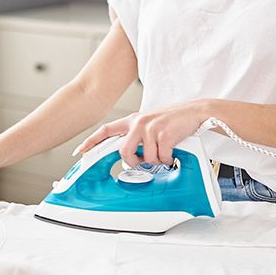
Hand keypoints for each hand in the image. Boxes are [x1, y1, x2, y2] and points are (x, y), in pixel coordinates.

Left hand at [74, 100, 207, 167]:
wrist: (195, 112)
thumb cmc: (173, 120)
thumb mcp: (150, 124)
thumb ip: (136, 135)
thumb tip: (128, 155)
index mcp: (132, 120)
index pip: (106, 130)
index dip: (91, 142)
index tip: (80, 151)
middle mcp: (139, 122)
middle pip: (123, 151)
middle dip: (132, 162)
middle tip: (142, 161)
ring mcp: (151, 128)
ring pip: (144, 157)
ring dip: (156, 160)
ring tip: (163, 152)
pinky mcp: (164, 134)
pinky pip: (160, 157)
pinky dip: (167, 159)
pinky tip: (172, 151)